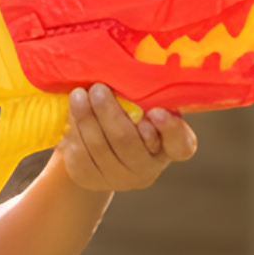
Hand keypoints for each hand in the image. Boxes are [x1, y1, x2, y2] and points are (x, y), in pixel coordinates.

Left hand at [58, 83, 196, 192]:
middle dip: (109, 113)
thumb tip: (129, 74)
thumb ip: (145, 97)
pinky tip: (72, 116)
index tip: (155, 111)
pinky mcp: (92, 180)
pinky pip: (80, 156)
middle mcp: (148, 168)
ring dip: (86, 118)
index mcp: (170, 147)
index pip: (181, 144)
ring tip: (78, 95)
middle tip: (97, 88)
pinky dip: (75, 132)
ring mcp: (120, 179)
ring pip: (99, 148)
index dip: (170, 130)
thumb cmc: (128, 117)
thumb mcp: (143, 107)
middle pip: (127, 142)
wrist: (98, 149)